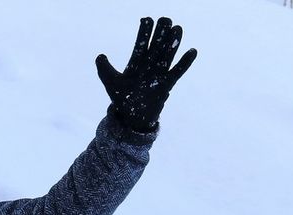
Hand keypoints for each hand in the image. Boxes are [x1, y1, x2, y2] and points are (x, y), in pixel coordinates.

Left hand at [96, 17, 197, 132]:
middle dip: (160, 33)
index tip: (146, 19)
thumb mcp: (111, 83)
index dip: (144, 32)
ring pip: (167, 55)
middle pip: (157, 45)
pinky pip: (177, 72)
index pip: (141, 44)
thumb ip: (104, 69)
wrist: (132, 118)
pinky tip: (192, 50)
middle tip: (165, 19)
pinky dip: (185, 62)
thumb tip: (100, 56)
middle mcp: (149, 66)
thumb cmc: (122, 99)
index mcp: (136, 63)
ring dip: (173, 42)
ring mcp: (159, 74)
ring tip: (177, 28)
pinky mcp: (166, 85)